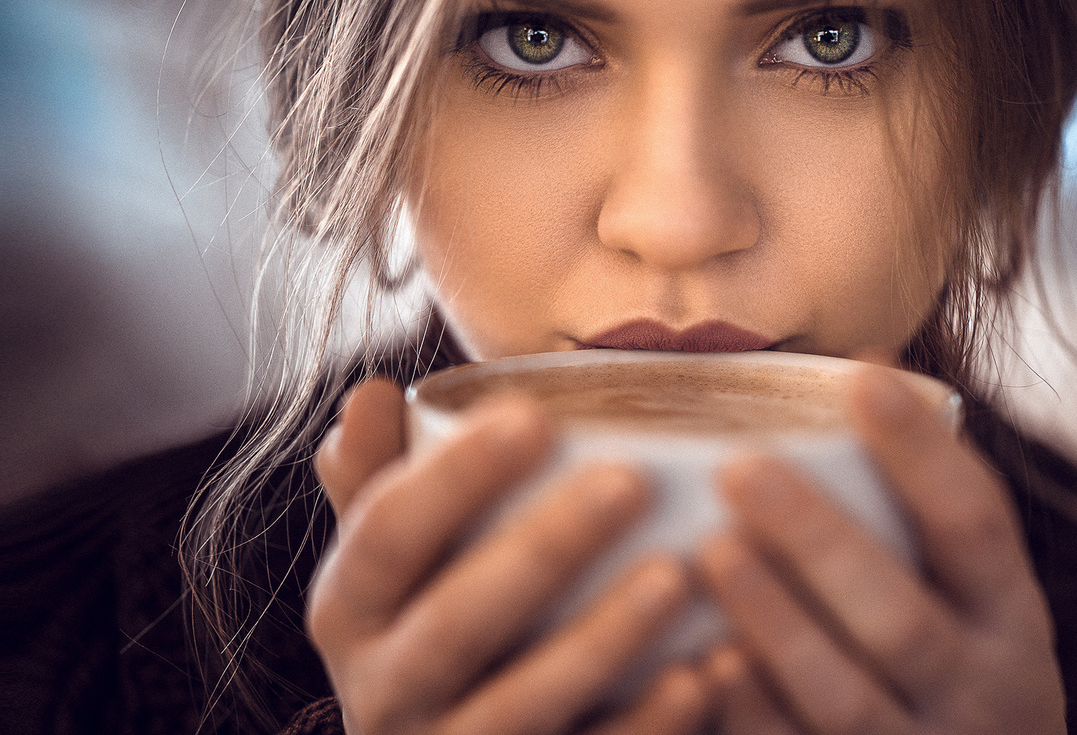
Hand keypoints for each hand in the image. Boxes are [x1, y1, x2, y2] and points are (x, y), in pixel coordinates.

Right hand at [308, 378, 714, 734]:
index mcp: (349, 612)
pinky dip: (647, 724)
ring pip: (520, 706)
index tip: (537, 415)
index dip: (454, 477)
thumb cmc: (433, 624)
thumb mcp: (389, 565)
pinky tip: (705, 673)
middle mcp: (383, 691)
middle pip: (455, 621)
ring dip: (601, 640)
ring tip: (678, 575)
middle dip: (542, 550)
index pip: (384, 534)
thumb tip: (370, 395)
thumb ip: (377, 483)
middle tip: (630, 482)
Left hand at [699, 365, 1064, 733]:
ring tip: (712, 552)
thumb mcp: (973, 597)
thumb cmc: (958, 665)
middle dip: (819, 539)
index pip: (975, 521)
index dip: (920, 450)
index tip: (859, 375)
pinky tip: (704, 665)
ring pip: (847, 694)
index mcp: (1008, 616)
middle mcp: (981, 687)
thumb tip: (859, 363)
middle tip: (741, 466)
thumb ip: (924, 509)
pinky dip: (755, 713)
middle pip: (898, 614)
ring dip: (778, 623)